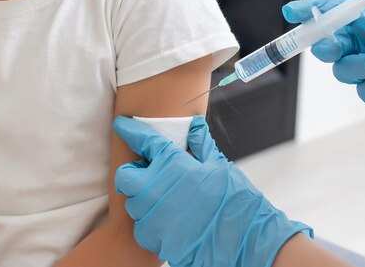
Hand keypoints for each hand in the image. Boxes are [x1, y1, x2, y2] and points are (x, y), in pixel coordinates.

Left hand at [113, 116, 312, 266]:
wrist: (243, 240)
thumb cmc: (233, 199)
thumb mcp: (219, 166)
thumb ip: (201, 144)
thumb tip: (194, 125)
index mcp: (171, 162)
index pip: (141, 140)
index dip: (129, 130)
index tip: (121, 125)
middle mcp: (154, 187)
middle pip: (124, 176)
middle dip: (134, 175)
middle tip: (151, 177)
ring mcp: (151, 214)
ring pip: (132, 204)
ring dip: (144, 201)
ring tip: (168, 203)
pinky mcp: (152, 237)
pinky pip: (140, 227)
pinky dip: (150, 224)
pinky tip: (170, 222)